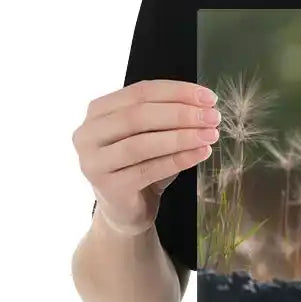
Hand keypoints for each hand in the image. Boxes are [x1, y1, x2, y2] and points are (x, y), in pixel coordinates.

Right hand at [74, 79, 219, 235]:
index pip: (140, 92)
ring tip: (211, 135)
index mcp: (99, 111)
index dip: (178, 92)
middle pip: (139, 115)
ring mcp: (93, 162)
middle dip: (182, 114)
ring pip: (142, 143)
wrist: (127, 209)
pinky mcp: (108, 188)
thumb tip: (205, 105)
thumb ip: (169, 116)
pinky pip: (148, 170)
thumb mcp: (153, 134)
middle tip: (213, 117)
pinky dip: (179, 160)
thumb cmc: (141, 164)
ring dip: (182, 137)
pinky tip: (201, 153)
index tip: (209, 98)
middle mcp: (88, 133)